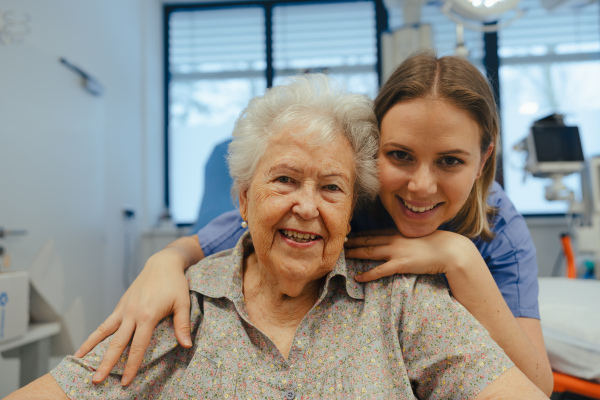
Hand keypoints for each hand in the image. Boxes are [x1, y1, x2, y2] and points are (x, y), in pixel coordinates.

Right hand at [73, 248, 191, 385]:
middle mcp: (132, 314)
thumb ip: (182, 325)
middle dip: (106, 363)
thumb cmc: (175, 283)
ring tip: (78, 362)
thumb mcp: (183, 303)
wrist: (162, 263)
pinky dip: (94, 335)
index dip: (132, 365)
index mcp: (148, 316)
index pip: (138, 347)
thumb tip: (187, 345)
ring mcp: (124, 309)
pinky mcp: (121, 305)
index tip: (125, 381)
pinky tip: (85, 346)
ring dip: (91, 348)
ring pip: (104, 332)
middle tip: (96, 380)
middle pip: (117, 343)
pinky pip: (105, 323)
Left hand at [345, 229, 474, 281]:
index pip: (372, 233)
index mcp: (397, 233)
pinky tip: (358, 277)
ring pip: (369, 252)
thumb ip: (402, 240)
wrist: (449, 250)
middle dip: (350, 242)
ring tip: (341, 258)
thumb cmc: (434, 245)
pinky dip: (367, 274)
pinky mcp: (401, 264)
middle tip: (337, 245)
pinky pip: (380, 270)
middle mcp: (394, 240)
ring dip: (354, 254)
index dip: (357, 235)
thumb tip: (393, 245)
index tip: (346, 236)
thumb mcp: (415, 239)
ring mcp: (396, 251)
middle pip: (366, 240)